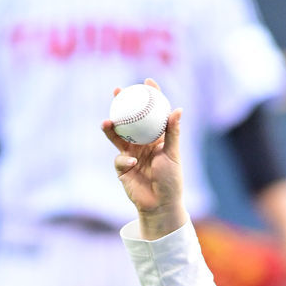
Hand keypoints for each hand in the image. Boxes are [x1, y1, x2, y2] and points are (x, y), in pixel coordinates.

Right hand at [102, 79, 185, 235]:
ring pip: (118, 135)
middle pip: (130, 119)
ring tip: (107, 121)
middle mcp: (142, 142)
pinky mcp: (122, 168)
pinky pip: (119, 159)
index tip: (147, 81)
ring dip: (111, 128)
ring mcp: (130, 153)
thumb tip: (178, 109)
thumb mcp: (173, 155)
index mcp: (157, 137)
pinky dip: (125, 160)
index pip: (153, 112)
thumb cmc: (171, 181)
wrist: (160, 205)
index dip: (150, 96)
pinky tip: (132, 163)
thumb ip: (173, 133)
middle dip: (122, 104)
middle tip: (117, 91)